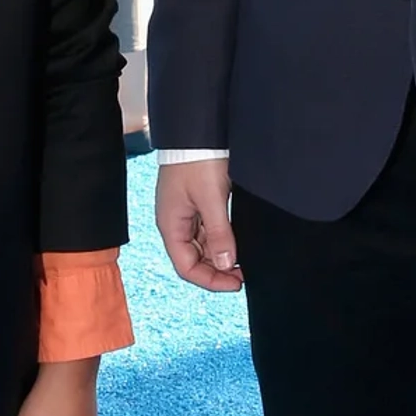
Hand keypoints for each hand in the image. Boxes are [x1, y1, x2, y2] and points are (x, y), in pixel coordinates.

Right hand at [155, 157, 241, 292]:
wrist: (197, 131)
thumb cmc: (198, 161)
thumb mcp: (211, 199)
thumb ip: (219, 234)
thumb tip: (227, 264)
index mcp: (171, 226)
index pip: (186, 268)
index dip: (211, 281)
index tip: (236, 284)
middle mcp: (175, 224)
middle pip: (194, 261)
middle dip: (218, 271)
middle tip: (244, 275)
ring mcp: (185, 215)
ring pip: (202, 248)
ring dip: (221, 257)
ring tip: (244, 261)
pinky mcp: (196, 205)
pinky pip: (207, 233)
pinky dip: (221, 242)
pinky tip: (237, 243)